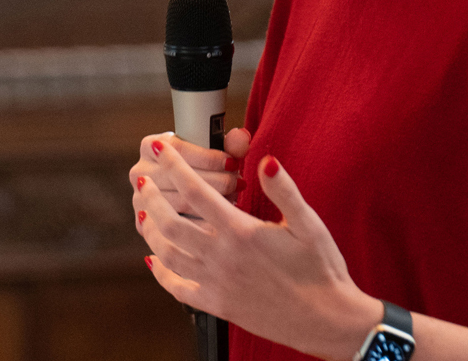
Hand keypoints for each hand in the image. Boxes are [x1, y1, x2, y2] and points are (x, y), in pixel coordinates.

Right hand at [128, 127, 250, 215]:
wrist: (186, 190)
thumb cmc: (205, 165)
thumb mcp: (216, 151)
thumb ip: (231, 144)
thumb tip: (242, 137)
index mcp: (152, 145)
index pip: (180, 150)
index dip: (210, 157)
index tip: (232, 164)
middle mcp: (139, 171)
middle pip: (178, 178)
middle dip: (214, 181)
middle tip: (238, 183)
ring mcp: (139, 199)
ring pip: (178, 204)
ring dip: (208, 204)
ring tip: (233, 198)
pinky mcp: (144, 225)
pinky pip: (173, 229)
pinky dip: (199, 225)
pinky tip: (220, 222)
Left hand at [133, 142, 379, 360]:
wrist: (325, 318)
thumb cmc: (320, 268)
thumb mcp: (308, 223)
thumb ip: (284, 190)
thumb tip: (266, 161)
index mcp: (242, 232)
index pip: (196, 192)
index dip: (175, 166)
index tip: (162, 148)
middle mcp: (222, 258)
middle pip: (171, 222)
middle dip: (152, 195)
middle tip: (142, 177)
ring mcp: (216, 284)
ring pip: (168, 253)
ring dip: (151, 229)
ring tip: (143, 210)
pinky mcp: (218, 305)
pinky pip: (178, 288)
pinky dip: (161, 273)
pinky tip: (155, 261)